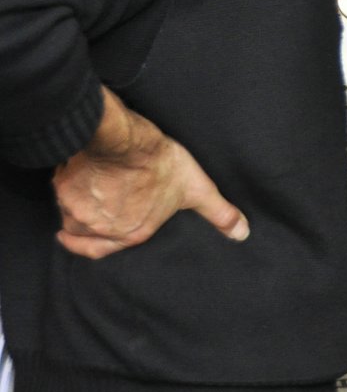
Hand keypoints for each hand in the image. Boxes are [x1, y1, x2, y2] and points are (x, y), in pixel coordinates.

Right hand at [53, 88, 249, 258]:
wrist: (125, 141)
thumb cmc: (161, 164)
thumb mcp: (198, 189)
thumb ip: (218, 213)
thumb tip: (242, 233)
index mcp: (130, 234)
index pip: (102, 250)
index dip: (93, 244)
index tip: (76, 241)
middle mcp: (100, 228)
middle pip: (83, 231)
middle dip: (82, 225)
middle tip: (81, 215)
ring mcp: (77, 209)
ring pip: (70, 212)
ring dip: (74, 204)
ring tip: (83, 189)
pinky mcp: (62, 187)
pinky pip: (60, 190)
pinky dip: (66, 184)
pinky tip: (74, 172)